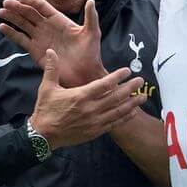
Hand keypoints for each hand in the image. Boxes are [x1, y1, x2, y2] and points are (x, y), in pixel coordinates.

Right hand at [0, 0, 104, 86]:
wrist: (85, 74)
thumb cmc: (91, 53)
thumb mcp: (93, 33)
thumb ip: (91, 17)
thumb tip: (91, 1)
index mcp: (59, 20)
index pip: (42, 6)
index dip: (31, 1)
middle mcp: (48, 27)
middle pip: (29, 13)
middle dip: (17, 7)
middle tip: (6, 3)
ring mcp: (40, 38)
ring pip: (23, 24)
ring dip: (12, 17)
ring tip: (1, 12)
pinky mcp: (35, 51)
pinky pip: (21, 39)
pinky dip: (11, 33)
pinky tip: (2, 27)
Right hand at [30, 49, 145, 149]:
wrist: (43, 135)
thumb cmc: (45, 110)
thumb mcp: (47, 88)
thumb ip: (52, 69)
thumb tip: (50, 51)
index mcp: (80, 96)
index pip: (104, 84)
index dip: (118, 76)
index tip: (127, 70)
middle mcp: (90, 109)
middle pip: (116, 97)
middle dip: (130, 88)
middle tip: (141, 81)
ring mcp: (94, 122)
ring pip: (118, 111)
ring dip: (132, 103)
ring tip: (143, 96)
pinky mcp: (95, 132)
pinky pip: (114, 124)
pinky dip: (124, 117)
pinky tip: (132, 112)